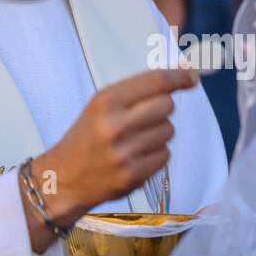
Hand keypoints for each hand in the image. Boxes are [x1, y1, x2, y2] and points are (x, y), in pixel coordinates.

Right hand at [21, 68, 199, 252]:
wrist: (63, 178)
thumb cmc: (86, 137)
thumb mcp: (100, 107)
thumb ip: (135, 93)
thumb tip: (180, 79)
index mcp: (106, 102)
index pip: (155, 82)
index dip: (179, 77)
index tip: (192, 77)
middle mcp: (115, 125)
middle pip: (167, 105)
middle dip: (162, 109)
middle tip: (145, 118)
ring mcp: (125, 152)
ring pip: (168, 131)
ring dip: (158, 134)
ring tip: (135, 141)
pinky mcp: (133, 175)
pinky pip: (165, 155)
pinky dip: (156, 155)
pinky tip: (136, 157)